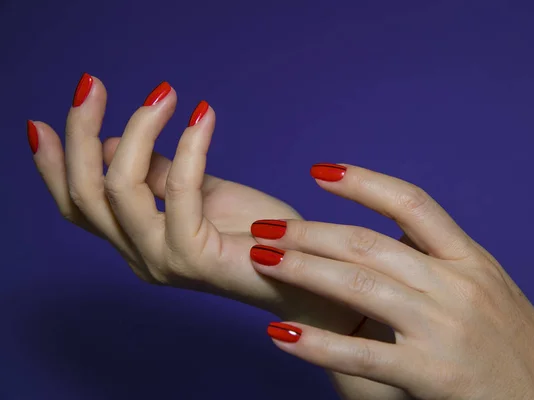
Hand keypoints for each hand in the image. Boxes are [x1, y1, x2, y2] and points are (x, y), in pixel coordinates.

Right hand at [29, 75, 407, 399]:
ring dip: (137, 131)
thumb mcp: (203, 193)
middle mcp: (139, 255)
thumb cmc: (259, 233)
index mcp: (137, 240)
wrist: (305, 272)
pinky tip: (202, 116)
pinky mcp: (194, 258)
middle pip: (85, 194)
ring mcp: (162, 260)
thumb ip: (161, 174)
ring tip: (164, 94)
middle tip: (92, 86)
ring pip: (119, 189)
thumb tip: (117, 142)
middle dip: (80, 135)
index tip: (43, 122)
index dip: (54, 164)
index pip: (79, 204)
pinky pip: (179, 191)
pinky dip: (189, 148)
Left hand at [249, 164, 533, 399]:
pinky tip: (281, 333)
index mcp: (470, 259)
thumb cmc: (514, 346)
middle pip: (369, 243)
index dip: (363, 182)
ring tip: (262, 258)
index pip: (411, 204)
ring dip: (303, 269)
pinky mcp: (432, 374)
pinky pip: (363, 355)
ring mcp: (444, 328)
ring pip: (360, 286)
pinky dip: (317, 344)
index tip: (320, 171)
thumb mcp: (486, 288)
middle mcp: (456, 285)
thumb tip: (382, 242)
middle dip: (311, 232)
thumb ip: (438, 263)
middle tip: (267, 226)